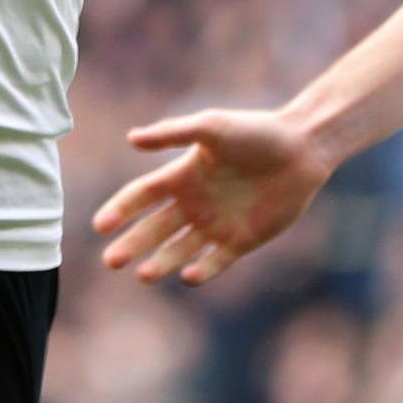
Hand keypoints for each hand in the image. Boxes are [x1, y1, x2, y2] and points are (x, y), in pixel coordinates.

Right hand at [93, 108, 333, 286]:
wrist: (301, 149)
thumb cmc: (255, 132)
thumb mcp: (212, 127)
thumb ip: (173, 133)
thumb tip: (130, 139)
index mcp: (182, 176)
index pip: (141, 196)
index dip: (119, 210)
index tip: (100, 226)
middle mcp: (193, 203)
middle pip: (153, 229)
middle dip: (131, 245)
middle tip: (111, 261)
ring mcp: (215, 225)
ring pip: (178, 251)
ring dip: (160, 263)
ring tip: (144, 275)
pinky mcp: (240, 242)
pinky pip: (215, 263)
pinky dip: (201, 272)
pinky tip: (189, 275)